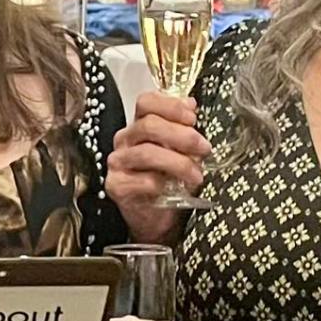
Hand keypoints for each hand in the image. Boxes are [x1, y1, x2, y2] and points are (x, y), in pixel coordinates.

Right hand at [106, 92, 210, 241]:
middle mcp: (125, 141)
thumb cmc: (169, 182)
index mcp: (139, 126)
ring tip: (197, 175)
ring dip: (179, 163)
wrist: (158, 218)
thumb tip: (191, 104)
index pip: (146, 102)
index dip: (171, 106)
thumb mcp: (181, 152)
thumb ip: (183, 128)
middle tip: (204, 148)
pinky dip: (163, 184)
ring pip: (147, 153)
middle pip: (148, 125)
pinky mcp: (116, 186)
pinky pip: (143, 180)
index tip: (193, 117)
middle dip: (182, 136)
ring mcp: (118, 163)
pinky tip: (173, 189)